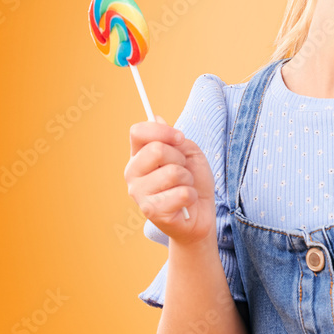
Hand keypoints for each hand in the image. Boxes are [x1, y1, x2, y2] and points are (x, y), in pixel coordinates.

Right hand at [124, 116, 216, 245]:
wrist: (200, 215)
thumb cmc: (193, 182)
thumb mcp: (189, 154)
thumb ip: (174, 138)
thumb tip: (156, 118)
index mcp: (138, 156)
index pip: (138, 132)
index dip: (163, 131)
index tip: (180, 138)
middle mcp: (132, 173)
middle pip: (157, 150)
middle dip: (180, 159)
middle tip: (183, 171)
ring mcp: (139, 194)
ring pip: (173, 173)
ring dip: (188, 179)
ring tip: (184, 188)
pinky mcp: (151, 212)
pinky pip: (182, 193)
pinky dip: (191, 196)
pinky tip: (185, 203)